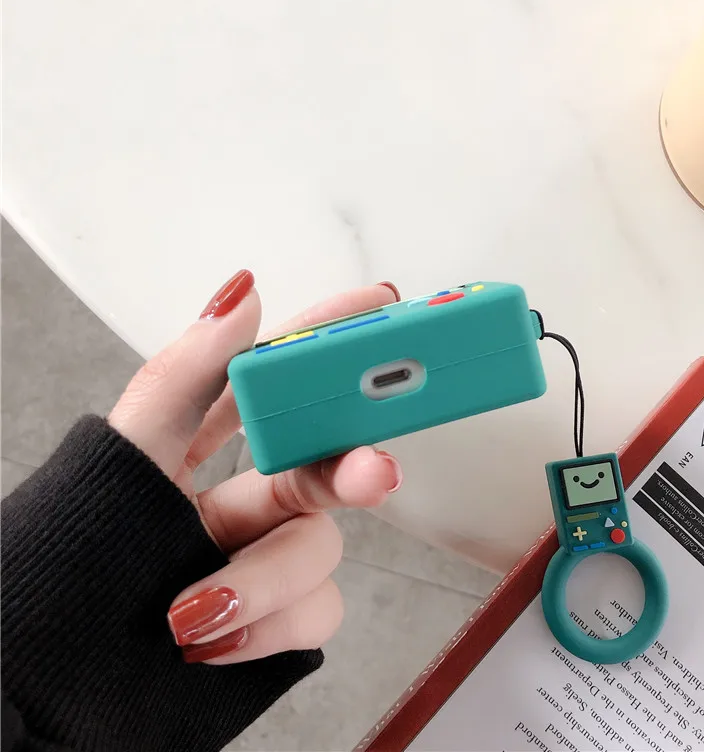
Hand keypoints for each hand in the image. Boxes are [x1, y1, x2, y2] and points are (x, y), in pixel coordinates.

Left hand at [108, 271, 402, 663]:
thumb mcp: (124, 457)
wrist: (53, 679)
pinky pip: (317, 613)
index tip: (377, 307)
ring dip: (266, 579)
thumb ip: (183, 375)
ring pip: (324, 547)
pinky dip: (265, 628)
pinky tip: (213, 638)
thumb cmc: (78, 560)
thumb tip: (238, 298)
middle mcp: (246, 501)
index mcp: (206, 451)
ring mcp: (267, 560)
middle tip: (375, 470)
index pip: (278, 383)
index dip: (326, 342)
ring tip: (196, 605)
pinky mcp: (282, 620)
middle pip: (327, 463)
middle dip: (354, 467)